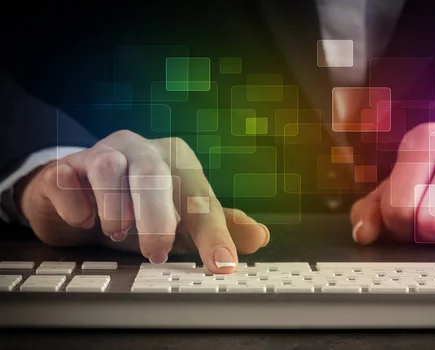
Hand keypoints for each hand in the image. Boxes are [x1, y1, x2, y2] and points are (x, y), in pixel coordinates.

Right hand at [15, 130, 269, 272]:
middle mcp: (141, 150)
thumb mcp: (180, 218)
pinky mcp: (65, 168)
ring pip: (109, 168)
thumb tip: (259, 237)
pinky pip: (67, 179)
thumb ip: (217, 227)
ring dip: (115, 208)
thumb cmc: (141, 206)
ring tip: (118, 232)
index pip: (200, 198)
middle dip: (156, 216)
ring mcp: (101, 153)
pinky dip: (77, 205)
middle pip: (153, 174)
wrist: (81, 195)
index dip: (213, 233)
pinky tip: (83, 220)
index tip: (223, 264)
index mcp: (177, 161)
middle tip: (155, 251)